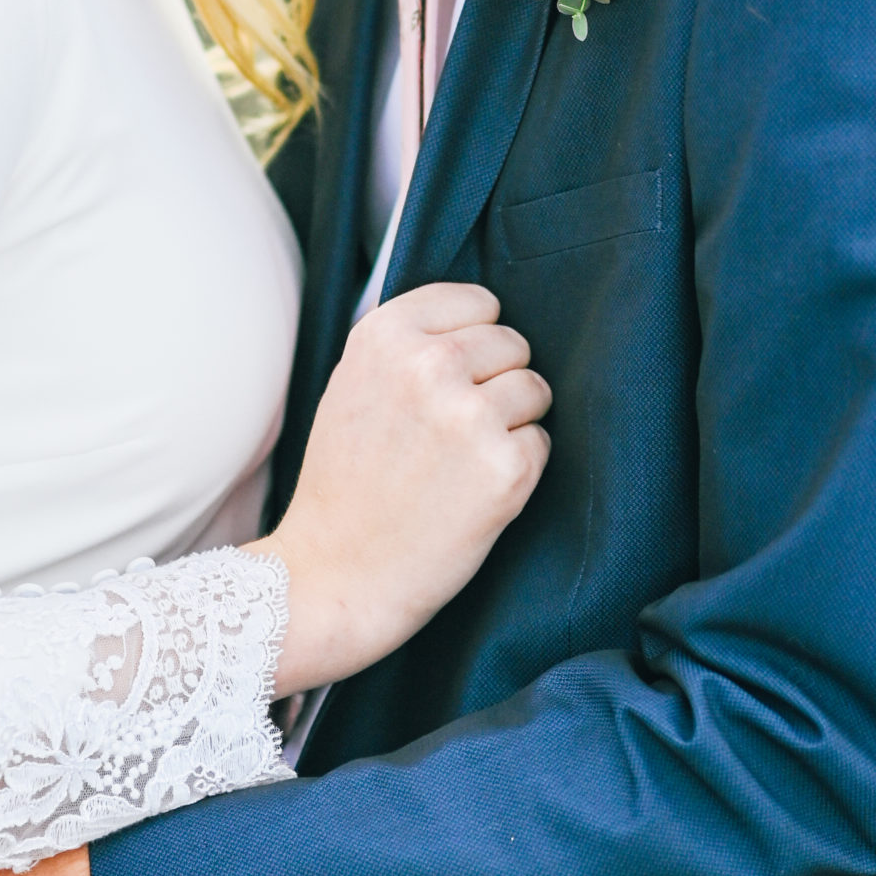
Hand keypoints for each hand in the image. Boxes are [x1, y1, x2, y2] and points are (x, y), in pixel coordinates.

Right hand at [247, 281, 549, 693]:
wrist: (335, 574)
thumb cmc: (345, 483)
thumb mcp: (352, 385)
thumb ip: (407, 344)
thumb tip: (480, 316)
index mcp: (386, 335)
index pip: (477, 301)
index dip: (472, 340)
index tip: (452, 375)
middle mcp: (428, 365)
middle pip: (512, 342)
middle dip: (496, 381)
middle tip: (454, 429)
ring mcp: (469, 416)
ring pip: (534, 388)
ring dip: (512, 422)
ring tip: (464, 459)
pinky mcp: (505, 468)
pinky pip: (541, 442)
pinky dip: (518, 467)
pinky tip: (473, 491)